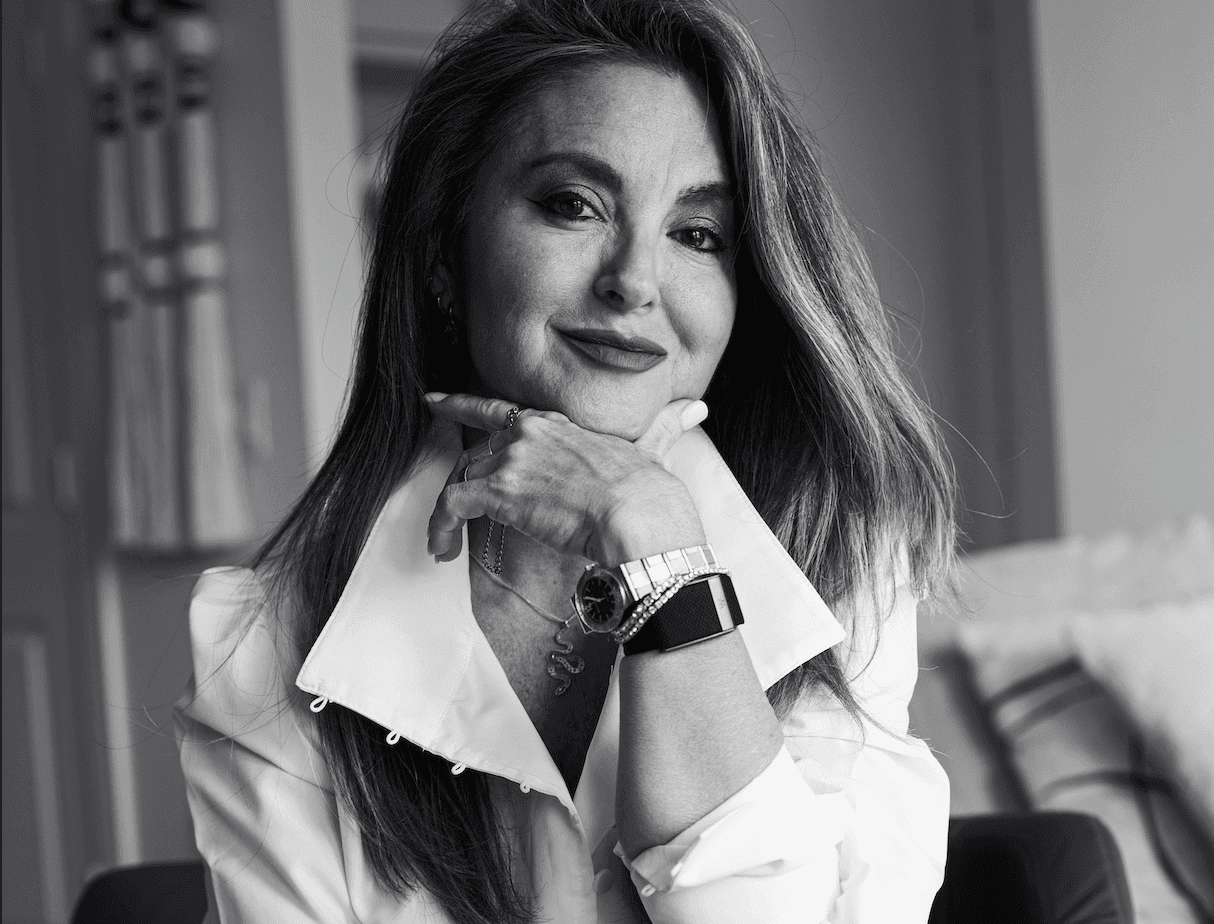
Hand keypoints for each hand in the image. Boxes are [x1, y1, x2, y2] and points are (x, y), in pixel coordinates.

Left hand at [425, 393, 709, 565]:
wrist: (638, 516)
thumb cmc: (649, 492)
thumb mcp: (655, 448)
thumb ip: (667, 425)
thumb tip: (695, 408)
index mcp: (558, 425)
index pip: (502, 411)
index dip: (464, 405)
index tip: (437, 402)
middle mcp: (529, 435)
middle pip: (475, 452)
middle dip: (460, 478)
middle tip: (446, 506)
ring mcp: (512, 461)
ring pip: (460, 479)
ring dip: (448, 513)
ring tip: (444, 542)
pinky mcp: (499, 492)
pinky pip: (450, 505)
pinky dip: (439, 527)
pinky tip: (441, 548)